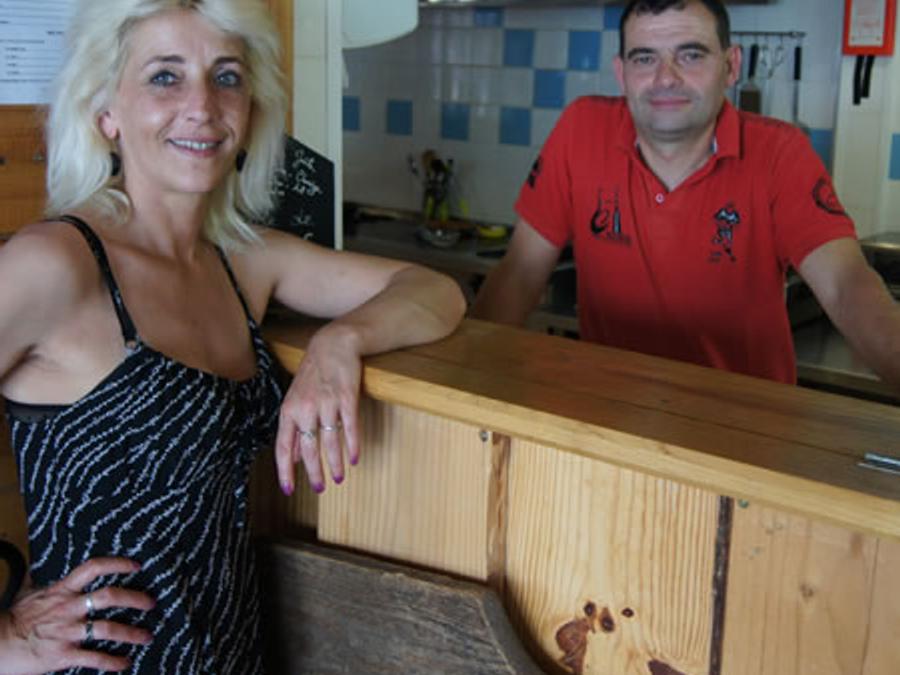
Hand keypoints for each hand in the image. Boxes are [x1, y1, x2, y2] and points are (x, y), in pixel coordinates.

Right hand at [0, 557, 153, 674]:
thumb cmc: (13, 619)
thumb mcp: (29, 593)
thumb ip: (45, 583)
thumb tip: (48, 571)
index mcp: (62, 590)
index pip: (93, 568)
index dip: (118, 564)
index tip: (137, 565)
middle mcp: (69, 608)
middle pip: (109, 597)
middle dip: (135, 599)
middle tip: (152, 603)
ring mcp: (67, 632)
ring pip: (108, 629)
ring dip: (132, 633)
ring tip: (147, 637)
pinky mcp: (63, 655)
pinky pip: (94, 658)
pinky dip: (113, 662)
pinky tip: (125, 663)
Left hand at [275, 324, 362, 493]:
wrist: (333, 344)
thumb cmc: (314, 374)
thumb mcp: (296, 400)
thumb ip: (294, 429)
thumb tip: (292, 458)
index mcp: (289, 410)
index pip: (284, 447)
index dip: (285, 470)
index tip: (289, 490)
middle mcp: (305, 408)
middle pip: (309, 449)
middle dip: (314, 472)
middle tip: (320, 488)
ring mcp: (326, 403)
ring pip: (329, 441)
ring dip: (335, 463)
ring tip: (339, 477)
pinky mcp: (346, 398)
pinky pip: (349, 427)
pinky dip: (352, 445)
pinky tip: (354, 458)